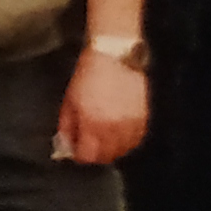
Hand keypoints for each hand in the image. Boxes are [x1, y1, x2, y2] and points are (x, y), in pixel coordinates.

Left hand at [57, 46, 148, 166]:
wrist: (116, 53)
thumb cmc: (90, 73)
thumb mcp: (70, 99)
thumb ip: (67, 125)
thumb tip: (65, 143)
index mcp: (92, 124)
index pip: (87, 156)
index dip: (80, 155)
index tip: (76, 149)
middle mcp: (114, 128)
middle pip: (106, 156)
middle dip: (95, 153)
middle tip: (89, 144)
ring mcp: (132, 123)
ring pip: (123, 150)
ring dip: (113, 148)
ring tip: (105, 137)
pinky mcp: (145, 116)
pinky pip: (137, 138)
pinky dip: (128, 139)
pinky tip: (120, 131)